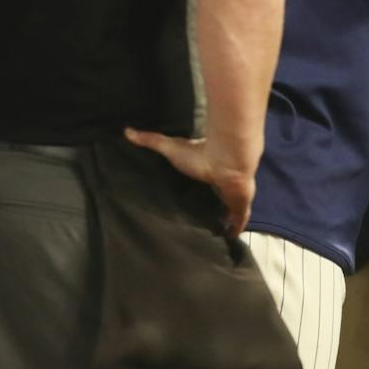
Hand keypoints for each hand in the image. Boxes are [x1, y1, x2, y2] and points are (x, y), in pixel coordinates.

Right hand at [123, 127, 255, 235]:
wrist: (226, 160)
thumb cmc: (199, 154)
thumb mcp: (170, 147)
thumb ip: (152, 140)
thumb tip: (127, 131)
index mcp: (209, 168)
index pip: (206, 180)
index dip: (203, 187)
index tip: (195, 195)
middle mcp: (224, 182)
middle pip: (220, 195)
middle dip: (216, 204)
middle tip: (205, 218)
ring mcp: (234, 195)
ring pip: (232, 209)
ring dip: (227, 217)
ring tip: (216, 231)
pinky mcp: (241, 206)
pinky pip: (239, 221)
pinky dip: (235, 229)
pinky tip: (231, 238)